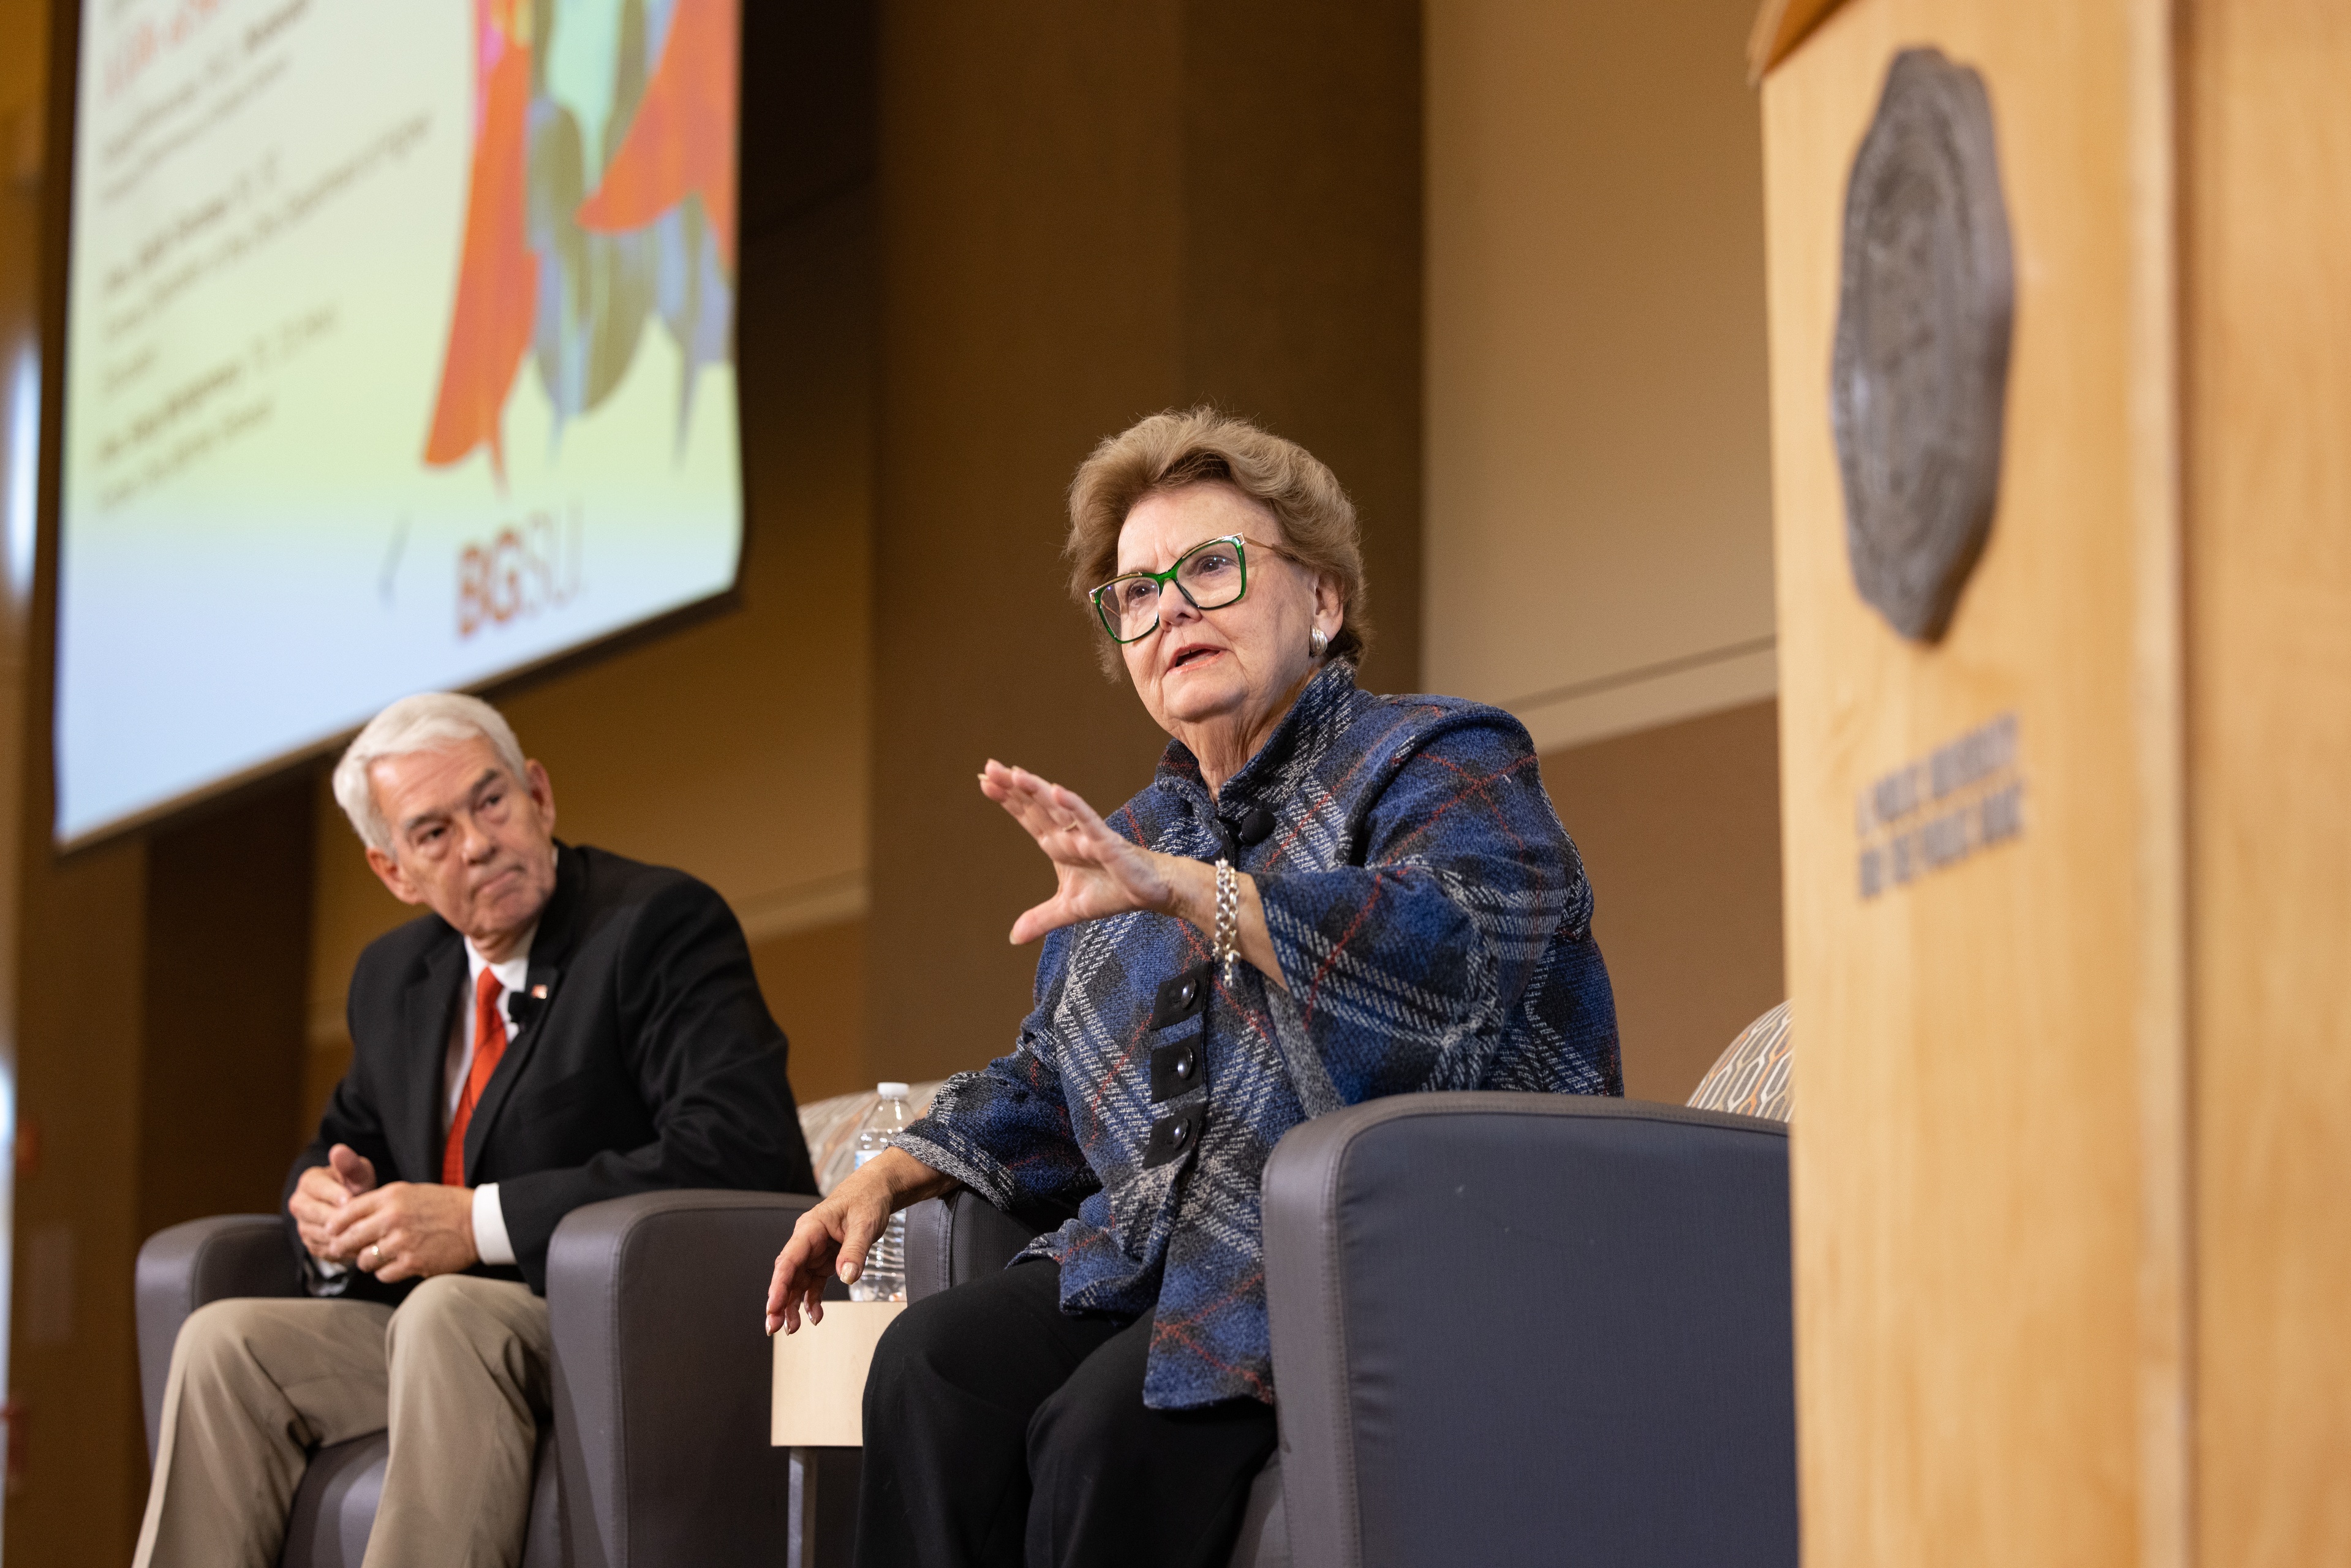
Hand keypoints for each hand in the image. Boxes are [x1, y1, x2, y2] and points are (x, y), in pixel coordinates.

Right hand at [289, 1144, 376, 1262]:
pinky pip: (324, 1250)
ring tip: (363, 1232)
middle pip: (315, 1214)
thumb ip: (349, 1163)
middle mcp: (299, 1204)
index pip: (317, 1189)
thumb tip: (338, 1150)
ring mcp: (302, 1225)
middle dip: (338, 1218)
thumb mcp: (357, 1171)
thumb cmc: (355, 1184)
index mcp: (309, 1182)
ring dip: (341, 1235)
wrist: (352, 1206)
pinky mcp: (310, 1244)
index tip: (350, 1199)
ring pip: (320, 1234)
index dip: (334, 1195)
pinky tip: (360, 1244)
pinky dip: (342, 1248)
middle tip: (360, 1220)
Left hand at [324, 1181, 478, 1282]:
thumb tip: (351, 1219)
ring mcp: (402, 1242)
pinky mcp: (412, 1263)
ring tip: (378, 1256)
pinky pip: (383, 1275)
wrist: (477, 1221)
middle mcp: (392, 1218)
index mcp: (391, 1197)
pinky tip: (396, 1264)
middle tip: (342, 1251)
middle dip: (342, 1247)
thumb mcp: (410, 1192)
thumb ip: (381, 1203)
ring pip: (364, 1260)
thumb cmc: (444, 1205)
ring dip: (367, 1261)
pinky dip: (386, 1272)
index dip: (334, 1225)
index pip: (346, 1212)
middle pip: (349, 1239)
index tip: (331, 1232)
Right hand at [764, 1147, 956, 1334]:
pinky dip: (812, 1300)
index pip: (789, 1260)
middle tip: (773, 1327)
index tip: (772, 1306)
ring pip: (797, 1283)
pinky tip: (814, 1315)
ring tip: (792, 1328)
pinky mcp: (825, 1260)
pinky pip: (813, 1284)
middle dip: (779, 1302)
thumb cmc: (866, 1200)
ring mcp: (815, 1253)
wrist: (876, 1191)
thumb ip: (855, 1250)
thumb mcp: (865, 1224)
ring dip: (792, 1306)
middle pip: (787, 1275)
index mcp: (810, 1229)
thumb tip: (847, 1276)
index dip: (778, 1285)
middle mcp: (807, 1242)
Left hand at [979, 760, 1287, 986]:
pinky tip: (1056, 791)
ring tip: (1014, 774)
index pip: (1028, 817)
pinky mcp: (1108, 842)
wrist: (1153, 892)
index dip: (1008, 799)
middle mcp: (1070, 833)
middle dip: (1013, 787)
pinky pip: (1088, 821)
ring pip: (1058, 808)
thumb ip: (1041, 919)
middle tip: (989, 766)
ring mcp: (1087, 834)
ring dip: (1037, 790)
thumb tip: (1013, 938)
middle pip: (1037, 805)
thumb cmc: (1113, 891)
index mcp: (1059, 843)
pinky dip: (1073, 807)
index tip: (984, 780)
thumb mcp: (1070, 909)